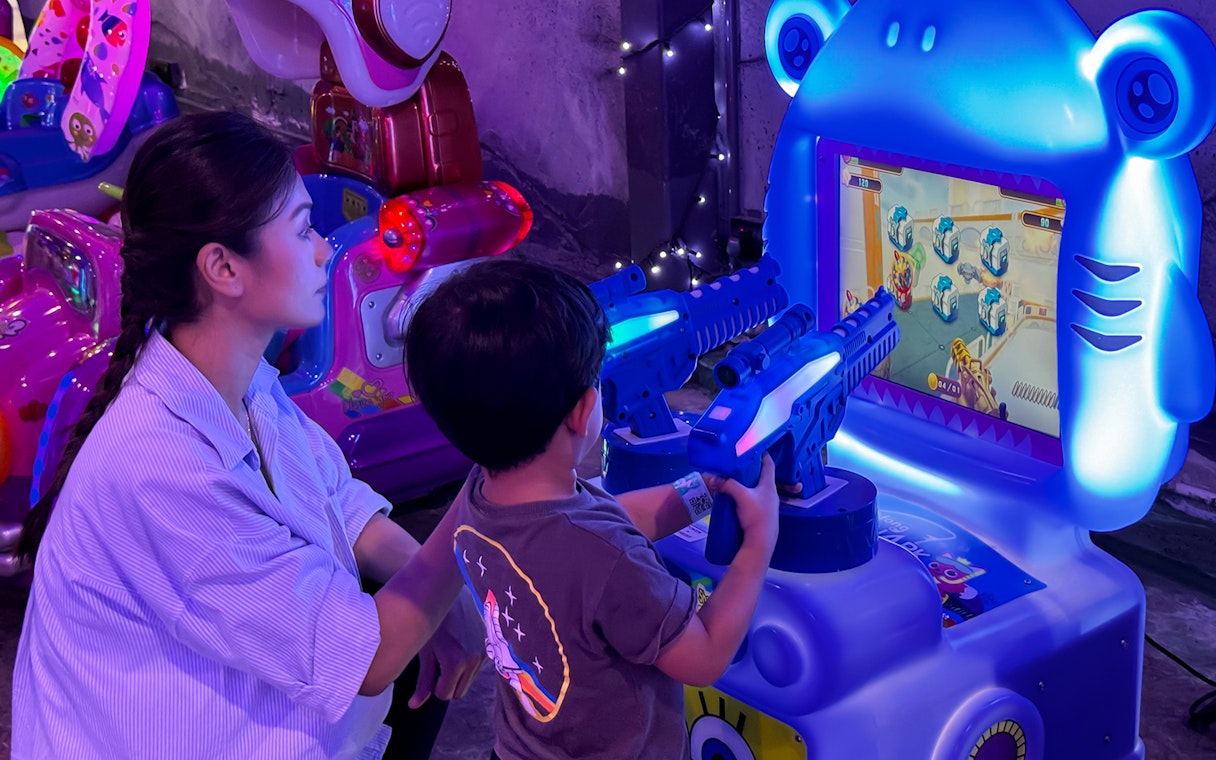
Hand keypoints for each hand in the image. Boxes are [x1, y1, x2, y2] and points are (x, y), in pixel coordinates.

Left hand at [409, 592, 485, 707]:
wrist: (453, 592)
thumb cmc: (435, 620)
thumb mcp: (426, 651)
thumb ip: (423, 681)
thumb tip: (414, 706)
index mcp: (455, 662)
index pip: (444, 694)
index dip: (434, 686)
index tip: (430, 670)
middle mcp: (473, 660)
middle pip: (458, 692)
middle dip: (446, 684)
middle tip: (438, 663)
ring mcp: (484, 653)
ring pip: (468, 681)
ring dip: (457, 675)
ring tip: (448, 652)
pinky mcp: (490, 647)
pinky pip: (477, 668)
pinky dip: (467, 665)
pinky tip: (460, 645)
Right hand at [715, 454, 778, 550]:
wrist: (760, 542)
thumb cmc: (756, 516)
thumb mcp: (741, 496)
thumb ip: (727, 484)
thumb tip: (712, 478)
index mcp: (769, 485)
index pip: (769, 464)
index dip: (763, 454)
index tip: (754, 447)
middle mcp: (771, 494)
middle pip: (762, 476)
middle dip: (752, 470)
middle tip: (738, 464)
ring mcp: (768, 506)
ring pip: (758, 489)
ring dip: (748, 484)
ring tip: (735, 481)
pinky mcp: (763, 516)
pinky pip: (755, 500)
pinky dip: (747, 496)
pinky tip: (737, 499)